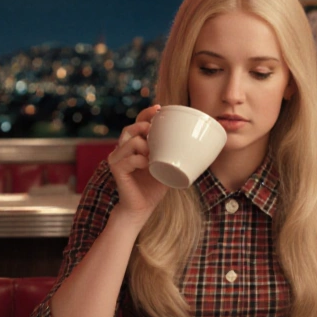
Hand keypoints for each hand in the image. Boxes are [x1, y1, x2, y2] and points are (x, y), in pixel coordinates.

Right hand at [106, 104, 168, 228]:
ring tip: (153, 155)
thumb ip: (176, 154)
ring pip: (130, 141)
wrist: (142, 208)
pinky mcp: (116, 169)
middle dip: (144, 126)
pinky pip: (128, 159)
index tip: (159, 108)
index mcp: (135, 145)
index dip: (146, 113)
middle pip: (130, 128)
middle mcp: (123, 149)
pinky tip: (147, 165)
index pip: (137, 122)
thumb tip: (200, 143)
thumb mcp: (168, 166)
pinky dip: (139, 160)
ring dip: (144, 145)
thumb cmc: (155, 187)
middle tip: (155, 132)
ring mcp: (117, 158)